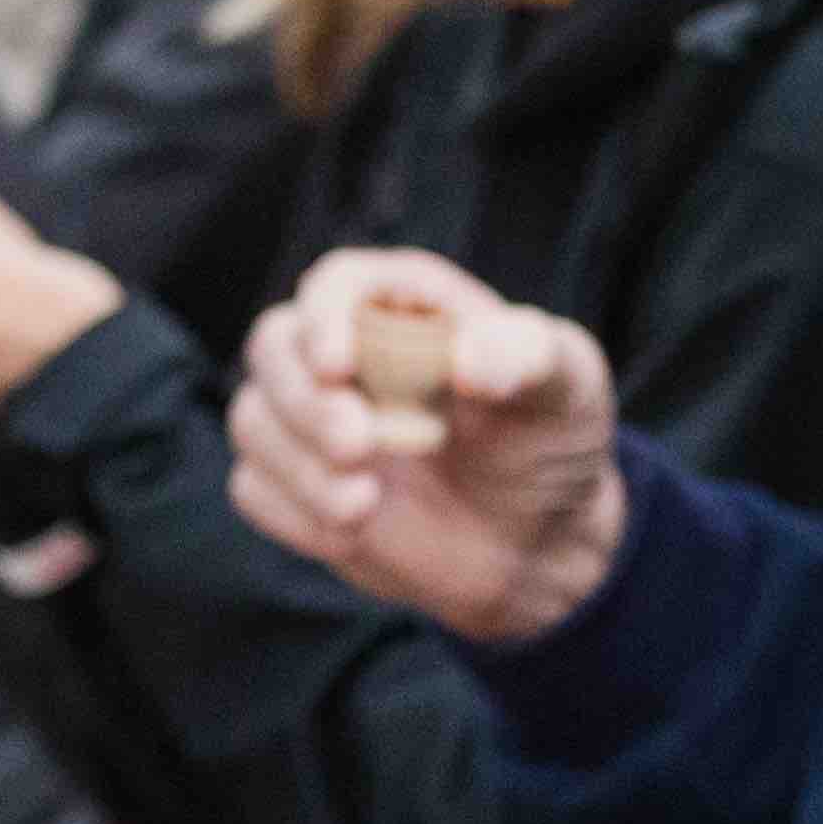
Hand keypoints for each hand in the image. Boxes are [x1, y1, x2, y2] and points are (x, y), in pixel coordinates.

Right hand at [223, 252, 630, 642]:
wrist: (539, 540)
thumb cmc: (552, 440)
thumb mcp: (569, 386)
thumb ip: (529, 356)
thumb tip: (469, 359)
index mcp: (407, 303)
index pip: (339, 283)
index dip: (326, 316)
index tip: (338, 364)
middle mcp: (348, 351)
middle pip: (274, 345)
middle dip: (304, 401)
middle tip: (359, 448)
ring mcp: (315, 419)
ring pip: (253, 420)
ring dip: (299, 467)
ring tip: (366, 507)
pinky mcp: (298, 483)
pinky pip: (254, 489)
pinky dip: (294, 514)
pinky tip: (353, 530)